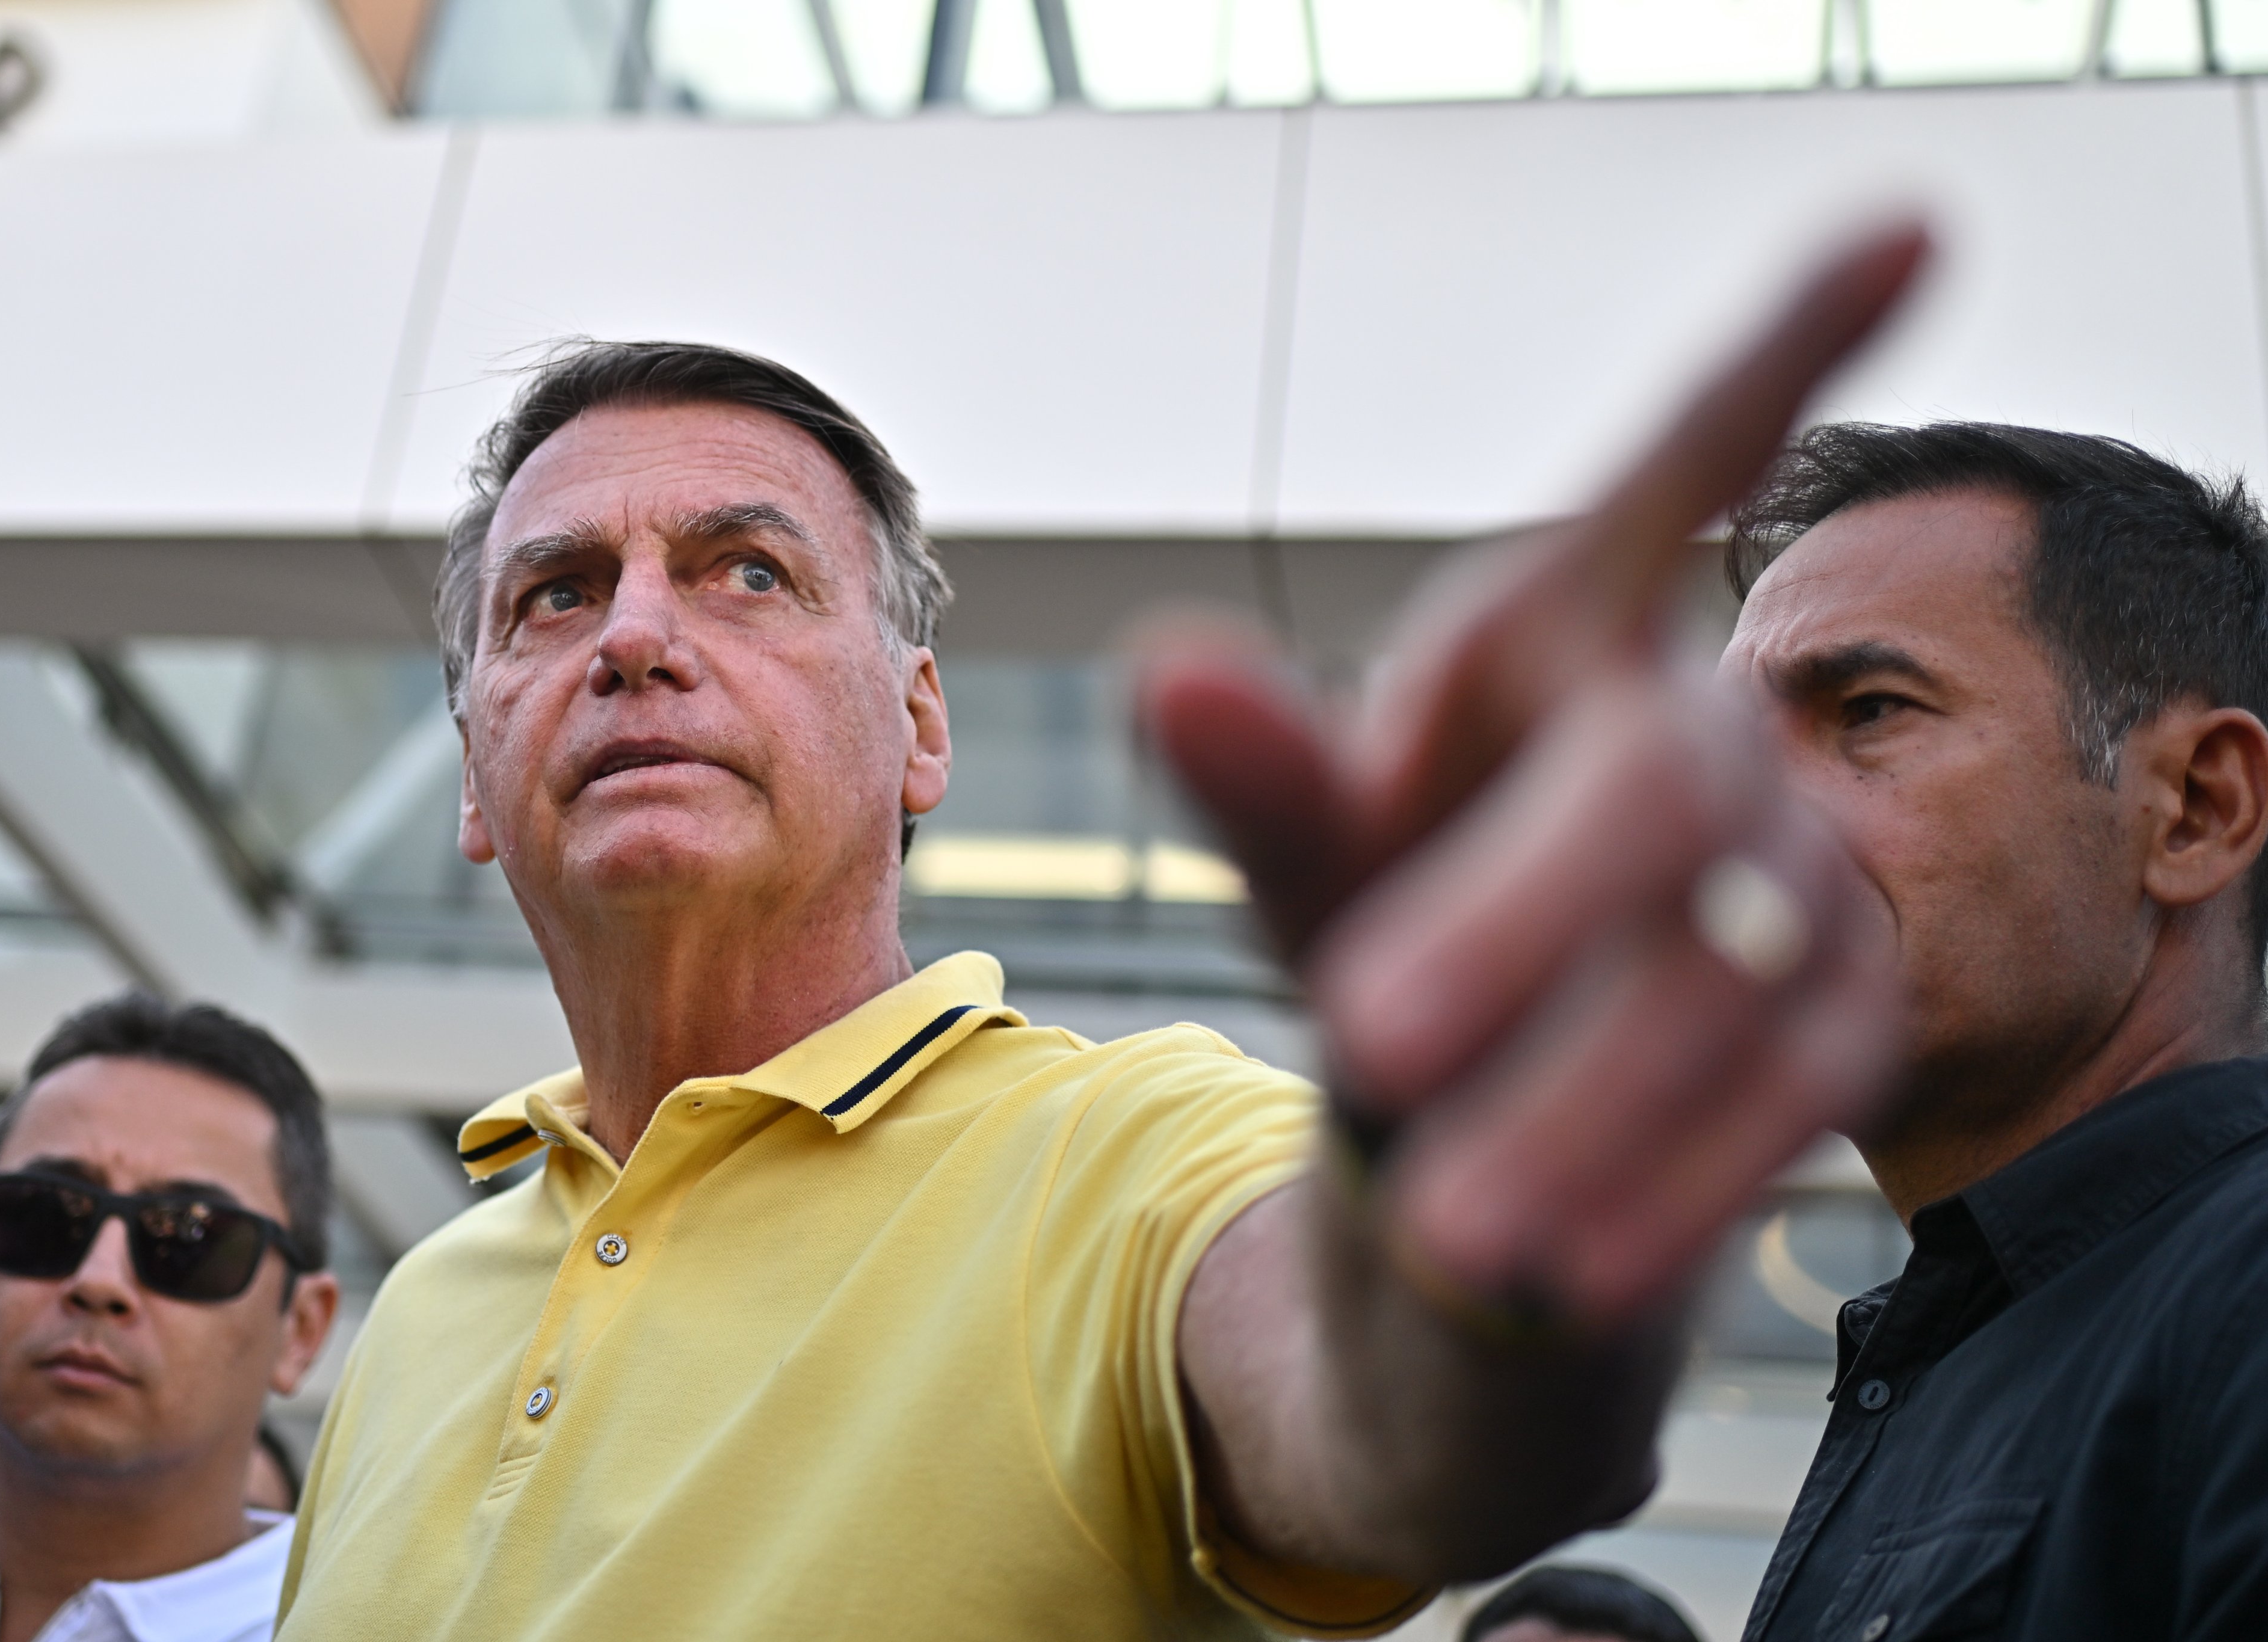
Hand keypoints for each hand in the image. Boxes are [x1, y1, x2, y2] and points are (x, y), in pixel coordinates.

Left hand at [1147, 225, 1923, 1329]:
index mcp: (1557, 639)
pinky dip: (1667, 1182)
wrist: (1475, 1107)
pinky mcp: (1837, 1018)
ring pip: (1730, 974)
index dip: (1790, 349)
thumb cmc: (1388, 928)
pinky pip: (1783, 1099)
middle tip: (1363, 1044)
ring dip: (1588, 1108)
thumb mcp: (1310, 863)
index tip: (1912, 214)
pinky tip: (1568, 1276)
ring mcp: (1793, 876)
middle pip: (1656, 789)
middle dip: (1519, 922)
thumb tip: (1163, 664)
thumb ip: (1257, 777)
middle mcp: (1696, 731)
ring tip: (1455, 1241)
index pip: (1680, 470)